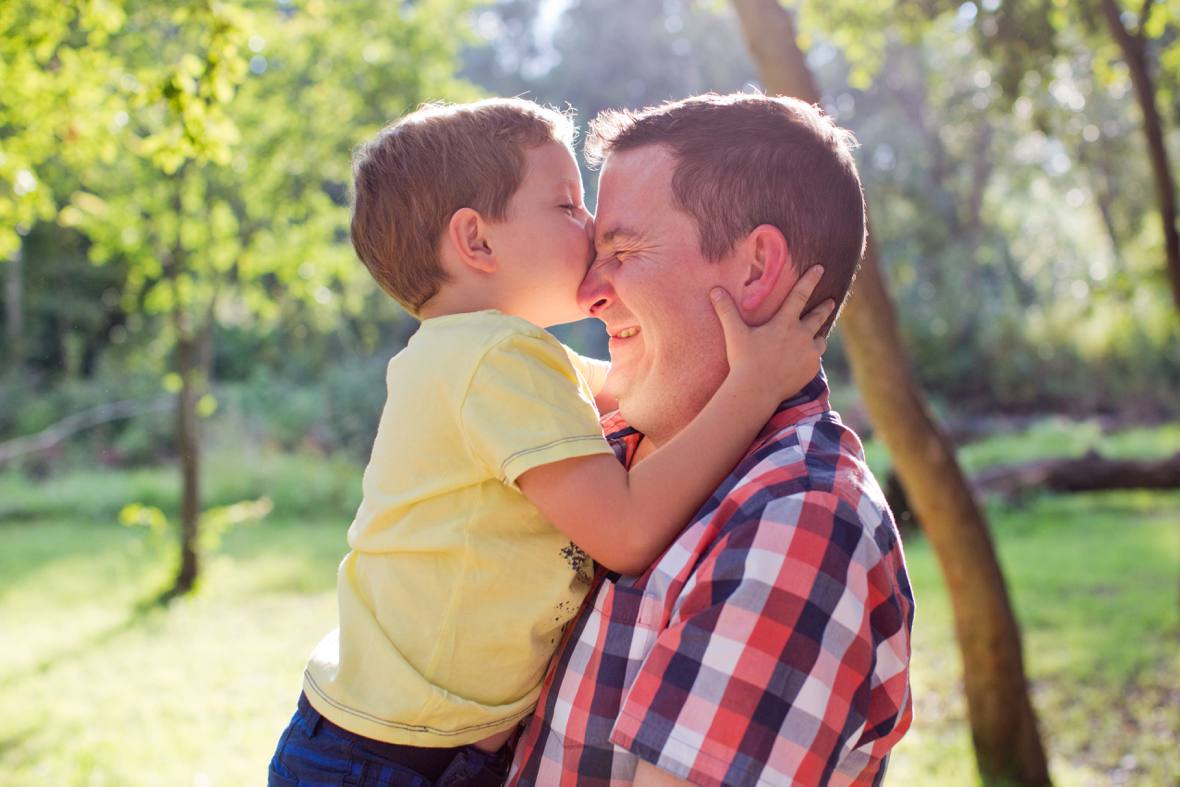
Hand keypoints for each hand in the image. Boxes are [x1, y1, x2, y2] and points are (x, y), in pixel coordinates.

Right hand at [710, 264, 834, 403]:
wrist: (756, 392)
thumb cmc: (744, 361)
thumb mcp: (734, 333)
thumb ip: (726, 310)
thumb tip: (714, 290)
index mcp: (784, 323)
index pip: (800, 295)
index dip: (810, 280)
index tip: (820, 268)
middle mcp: (801, 335)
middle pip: (818, 316)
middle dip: (825, 307)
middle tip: (831, 301)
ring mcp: (809, 353)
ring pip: (820, 340)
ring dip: (818, 336)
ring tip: (817, 337)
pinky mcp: (811, 370)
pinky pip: (815, 359)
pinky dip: (812, 356)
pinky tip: (806, 360)